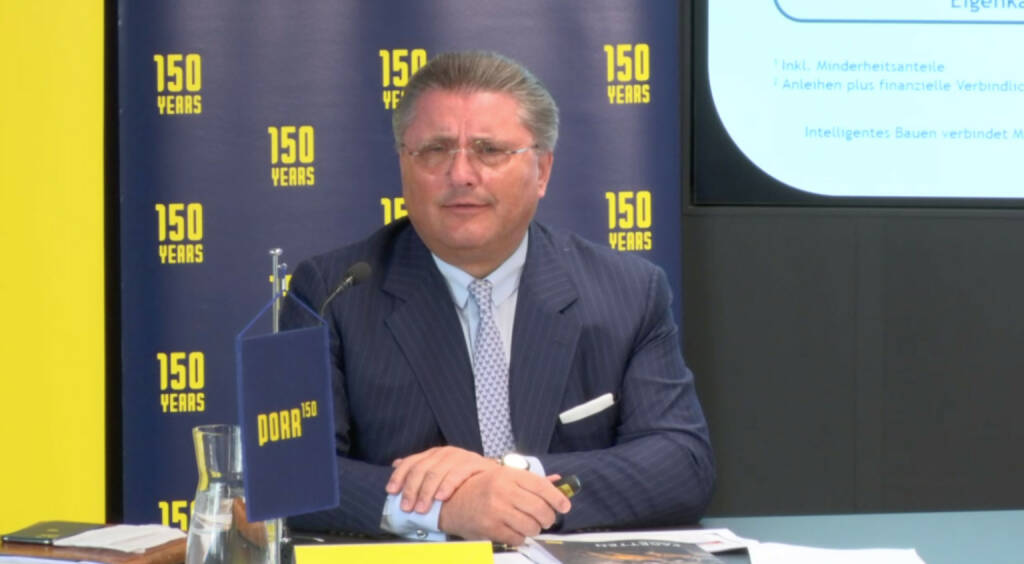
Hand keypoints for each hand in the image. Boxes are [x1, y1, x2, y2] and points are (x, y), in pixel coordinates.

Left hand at [386, 446, 496, 512]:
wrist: (494, 478)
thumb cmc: (463, 480)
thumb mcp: (439, 473)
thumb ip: (419, 469)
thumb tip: (395, 464)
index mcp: (433, 454)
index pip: (411, 462)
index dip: (399, 476)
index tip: (391, 491)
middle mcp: (445, 453)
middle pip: (422, 469)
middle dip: (412, 489)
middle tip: (407, 507)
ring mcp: (460, 456)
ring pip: (437, 472)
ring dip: (426, 492)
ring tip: (421, 508)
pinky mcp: (474, 463)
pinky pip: (458, 473)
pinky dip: (448, 485)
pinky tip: (441, 497)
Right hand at [437, 468, 571, 545]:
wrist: (453, 501)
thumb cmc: (482, 487)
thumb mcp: (505, 476)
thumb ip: (531, 481)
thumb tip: (558, 483)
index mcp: (509, 475)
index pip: (541, 486)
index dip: (557, 497)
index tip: (565, 506)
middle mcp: (503, 490)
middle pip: (540, 508)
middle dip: (548, 518)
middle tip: (546, 519)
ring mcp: (496, 510)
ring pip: (531, 526)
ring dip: (535, 529)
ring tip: (530, 525)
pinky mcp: (490, 528)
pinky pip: (517, 538)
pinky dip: (521, 537)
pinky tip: (516, 531)